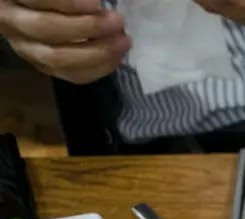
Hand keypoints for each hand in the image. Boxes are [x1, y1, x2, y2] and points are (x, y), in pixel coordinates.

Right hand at [0, 0, 128, 83]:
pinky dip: (97, 68)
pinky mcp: (42, 65)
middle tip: (117, 21)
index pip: (36, 0)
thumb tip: (97, 2)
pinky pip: (69, 74)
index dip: (68, 3)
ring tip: (123, 41)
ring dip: (96, 53)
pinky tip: (117, 57)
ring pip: (56, 58)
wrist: (47, 9)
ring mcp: (25, 47)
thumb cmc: (58, 0)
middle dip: (86, 27)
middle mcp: (10, 22)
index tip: (96, 3)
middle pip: (44, 28)